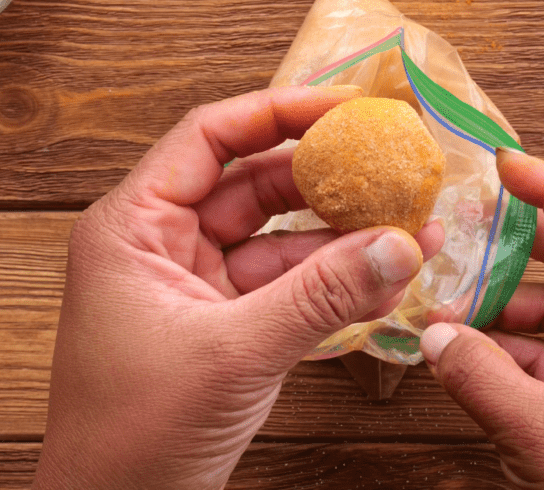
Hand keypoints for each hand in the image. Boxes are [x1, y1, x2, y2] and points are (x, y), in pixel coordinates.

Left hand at [33, 86, 441, 489]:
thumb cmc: (132, 437)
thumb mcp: (233, 353)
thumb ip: (321, 296)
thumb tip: (399, 246)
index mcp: (134, 227)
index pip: (210, 137)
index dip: (279, 112)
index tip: (347, 106)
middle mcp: (163, 244)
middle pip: (255, 182)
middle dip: (328, 177)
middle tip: (394, 165)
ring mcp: (197, 285)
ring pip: (280, 236)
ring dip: (344, 234)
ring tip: (411, 226)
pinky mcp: (226, 324)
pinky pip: (289, 285)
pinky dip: (336, 281)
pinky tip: (388, 276)